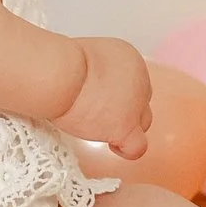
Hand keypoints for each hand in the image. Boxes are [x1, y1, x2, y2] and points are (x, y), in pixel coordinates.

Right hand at [56, 36, 151, 160]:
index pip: (133, 82)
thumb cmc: (61, 64)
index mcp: (128, 58)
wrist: (62, 74)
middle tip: (97, 112)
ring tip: (102, 128)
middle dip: (122, 109)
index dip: (117, 94)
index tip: (98, 98)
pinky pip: (138, 146)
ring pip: (144, 123)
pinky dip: (126, 149)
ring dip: (126, 127)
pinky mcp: (126, 125)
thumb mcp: (85, 57)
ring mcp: (136, 103)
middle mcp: (139, 78)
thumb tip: (86, 82)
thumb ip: (96, 69)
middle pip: (140, 101)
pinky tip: (111, 144)